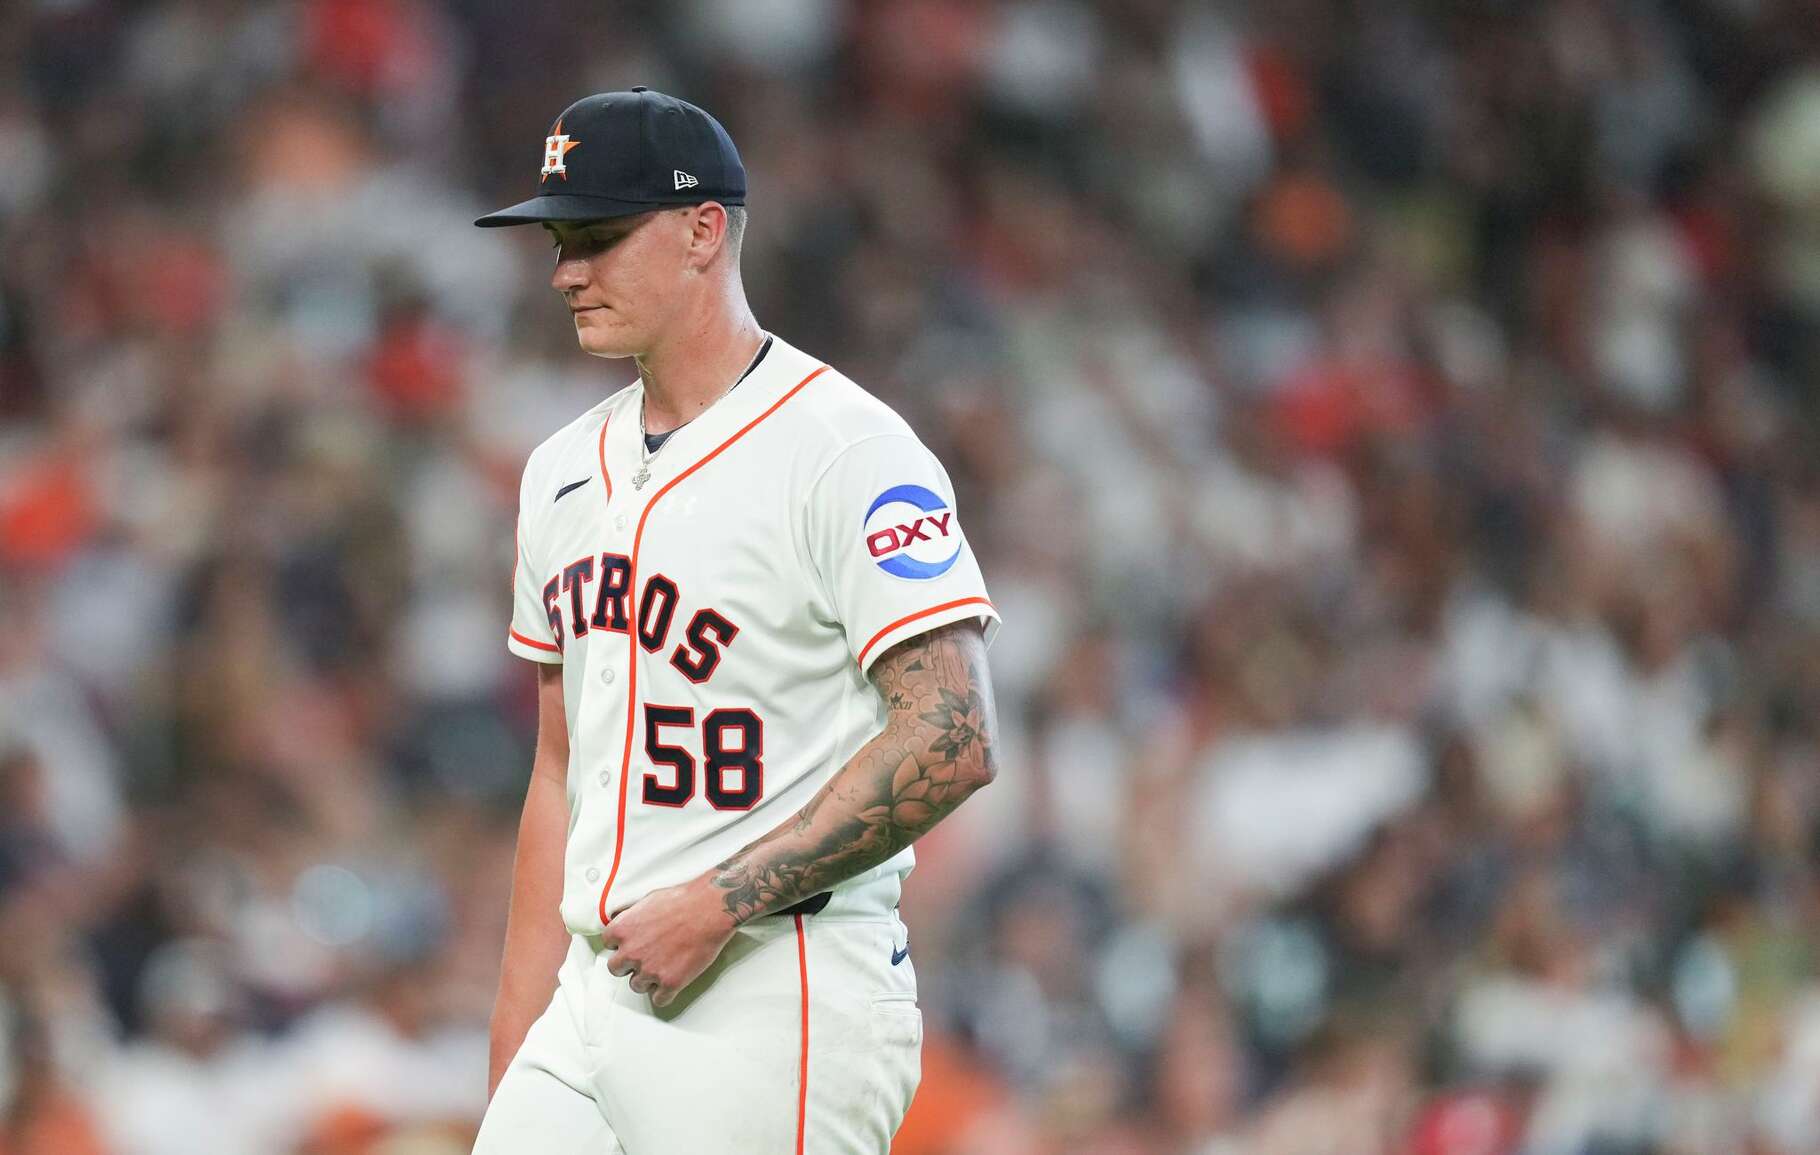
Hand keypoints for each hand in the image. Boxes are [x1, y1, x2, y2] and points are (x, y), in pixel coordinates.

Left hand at [600, 879, 737, 1006]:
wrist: (709, 909)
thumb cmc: (683, 900)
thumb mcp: (648, 900)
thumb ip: (632, 917)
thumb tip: (626, 921)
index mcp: (623, 930)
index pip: (607, 944)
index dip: (621, 944)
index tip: (631, 943)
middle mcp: (631, 952)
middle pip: (616, 969)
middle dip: (628, 965)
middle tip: (643, 958)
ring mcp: (650, 970)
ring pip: (636, 986)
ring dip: (646, 979)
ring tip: (662, 968)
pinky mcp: (670, 983)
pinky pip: (659, 999)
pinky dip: (665, 993)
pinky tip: (672, 982)